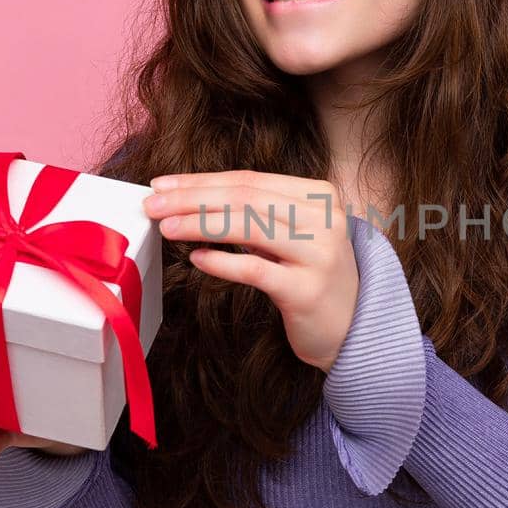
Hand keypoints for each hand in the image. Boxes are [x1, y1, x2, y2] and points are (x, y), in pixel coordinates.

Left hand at [144, 170, 357, 373]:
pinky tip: (196, 259)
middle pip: (245, 197)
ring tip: (167, 227)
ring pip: (248, 227)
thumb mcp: (292, 235)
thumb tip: (188, 200)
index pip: (250, 180)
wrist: (355, 327)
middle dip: (192, 198)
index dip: (201, 181)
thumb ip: (255, 214)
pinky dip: (221, 263)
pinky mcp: (307, 290)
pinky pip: (255, 270)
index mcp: (319, 196)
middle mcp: (323, 218)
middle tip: (152, 204)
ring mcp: (319, 254)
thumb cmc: (312, 276)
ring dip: (199, 224)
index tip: (162, 186)